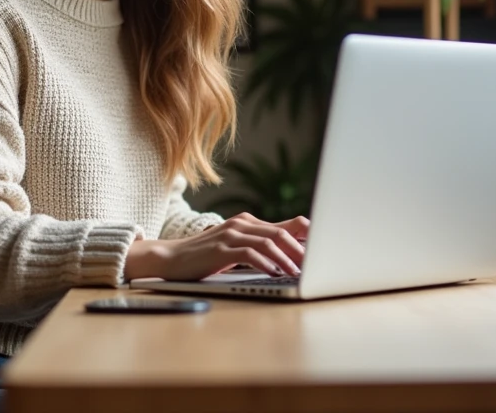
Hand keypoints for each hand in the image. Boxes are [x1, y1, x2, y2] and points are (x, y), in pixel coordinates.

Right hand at [124, 213, 309, 280]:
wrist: (171, 259)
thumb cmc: (206, 256)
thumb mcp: (235, 247)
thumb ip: (260, 245)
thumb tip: (292, 252)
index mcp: (247, 222)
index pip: (286, 225)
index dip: (307, 236)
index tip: (325, 249)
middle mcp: (241, 223)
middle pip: (281, 233)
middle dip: (302, 250)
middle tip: (317, 265)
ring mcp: (230, 234)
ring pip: (268, 242)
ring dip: (287, 258)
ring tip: (300, 272)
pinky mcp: (221, 249)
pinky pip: (250, 253)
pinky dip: (266, 263)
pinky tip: (275, 273)